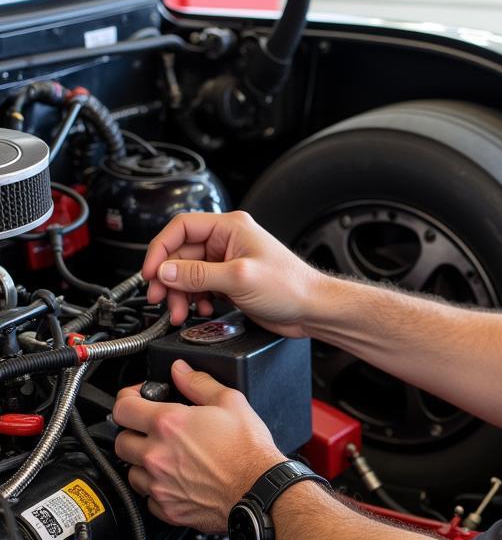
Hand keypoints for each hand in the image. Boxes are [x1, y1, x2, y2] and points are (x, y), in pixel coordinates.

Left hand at [113, 360, 283, 531]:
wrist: (259, 488)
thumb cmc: (248, 450)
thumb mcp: (230, 402)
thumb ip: (198, 383)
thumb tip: (180, 370)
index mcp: (169, 424)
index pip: (122, 407)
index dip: (128, 398)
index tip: (137, 399)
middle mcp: (156, 454)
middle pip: (121, 440)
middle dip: (134, 432)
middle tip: (152, 430)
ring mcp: (159, 484)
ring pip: (130, 471)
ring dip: (142, 462)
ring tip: (165, 457)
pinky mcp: (167, 508)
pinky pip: (147, 497)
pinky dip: (156, 488)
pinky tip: (175, 480)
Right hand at [142, 210, 323, 334]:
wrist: (313, 310)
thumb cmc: (291, 286)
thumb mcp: (238, 278)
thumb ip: (198, 275)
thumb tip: (165, 271)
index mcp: (230, 227)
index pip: (181, 227)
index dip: (160, 249)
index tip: (151, 272)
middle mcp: (228, 241)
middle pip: (180, 254)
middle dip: (168, 278)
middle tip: (161, 298)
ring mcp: (228, 262)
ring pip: (188, 274)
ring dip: (180, 294)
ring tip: (181, 312)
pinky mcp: (231, 282)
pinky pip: (201, 288)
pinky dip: (196, 300)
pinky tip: (202, 310)